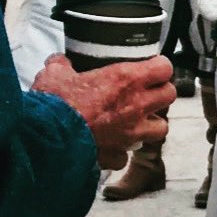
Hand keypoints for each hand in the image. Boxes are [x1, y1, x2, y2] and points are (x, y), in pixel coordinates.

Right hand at [32, 53, 175, 170]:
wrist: (47, 139)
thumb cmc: (56, 104)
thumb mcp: (55, 74)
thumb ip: (62, 65)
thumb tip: (58, 61)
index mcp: (126, 80)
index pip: (164, 68)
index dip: (160, 66)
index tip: (152, 67)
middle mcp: (135, 106)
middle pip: (169, 95)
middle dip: (161, 93)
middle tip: (147, 91)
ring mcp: (130, 133)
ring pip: (161, 128)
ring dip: (151, 123)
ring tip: (136, 119)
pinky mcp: (118, 155)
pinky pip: (128, 153)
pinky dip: (122, 150)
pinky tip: (111, 144)